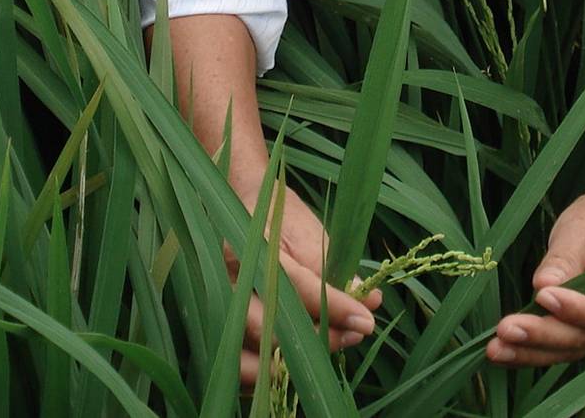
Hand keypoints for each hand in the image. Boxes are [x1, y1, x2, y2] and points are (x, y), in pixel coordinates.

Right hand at [229, 179, 383, 388]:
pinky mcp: (216, 326)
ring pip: (246, 355)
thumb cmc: (278, 219)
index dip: (334, 307)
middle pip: (267, 328)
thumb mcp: (310, 234)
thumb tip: (370, 303)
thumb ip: (334, 271)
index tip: (365, 321)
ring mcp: (213, 305)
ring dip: (290, 366)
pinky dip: (265, 374)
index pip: (295, 285)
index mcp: (248, 246)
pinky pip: (237, 362)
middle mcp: (225, 279)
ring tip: (328, 354)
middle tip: (352, 336)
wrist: (241, 208)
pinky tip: (298, 365)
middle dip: (315, 340)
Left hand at [486, 187, 584, 367]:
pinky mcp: (579, 331)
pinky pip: (556, 346)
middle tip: (507, 329)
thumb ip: (566, 258)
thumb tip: (542, 286)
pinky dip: (528, 351)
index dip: (577, 310)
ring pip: (567, 349)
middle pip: (584, 337)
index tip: (544, 296)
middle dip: (544, 336)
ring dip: (530, 352)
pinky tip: (500, 351)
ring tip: (496, 349)